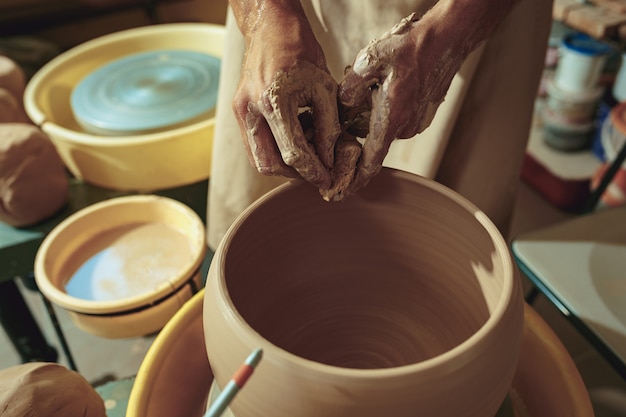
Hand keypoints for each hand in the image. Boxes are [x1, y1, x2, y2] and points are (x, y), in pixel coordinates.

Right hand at [230, 2, 340, 189]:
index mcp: (274, 100)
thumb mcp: (324, 87)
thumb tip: (329, 158)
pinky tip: (293, 143)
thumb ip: (329, 126)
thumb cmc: (300, 51)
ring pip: (258, 159)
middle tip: (316, 173)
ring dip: (283, 166)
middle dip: (295, 174)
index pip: (293, 153)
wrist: (270, 28)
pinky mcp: (238, 113)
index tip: (327, 179)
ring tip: (307, 159)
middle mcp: (251, 110)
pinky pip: (254, 145)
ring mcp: (240, 112)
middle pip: (268, 164)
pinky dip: (274, 152)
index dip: (313, 171)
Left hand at [339, 12, 462, 191]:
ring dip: (371, 113)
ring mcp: (415, 123)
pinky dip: (385, 108)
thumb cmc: (410, 48)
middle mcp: (404, 128)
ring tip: (372, 84)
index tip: (339, 193)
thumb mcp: (369, 60)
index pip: (370, 162)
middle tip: (349, 102)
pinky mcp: (421, 116)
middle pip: (370, 138)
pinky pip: (395, 119)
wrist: (446, 39)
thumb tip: (342, 107)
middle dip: (356, 126)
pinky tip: (386, 85)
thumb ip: (349, 87)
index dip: (353, 180)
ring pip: (382, 126)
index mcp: (391, 119)